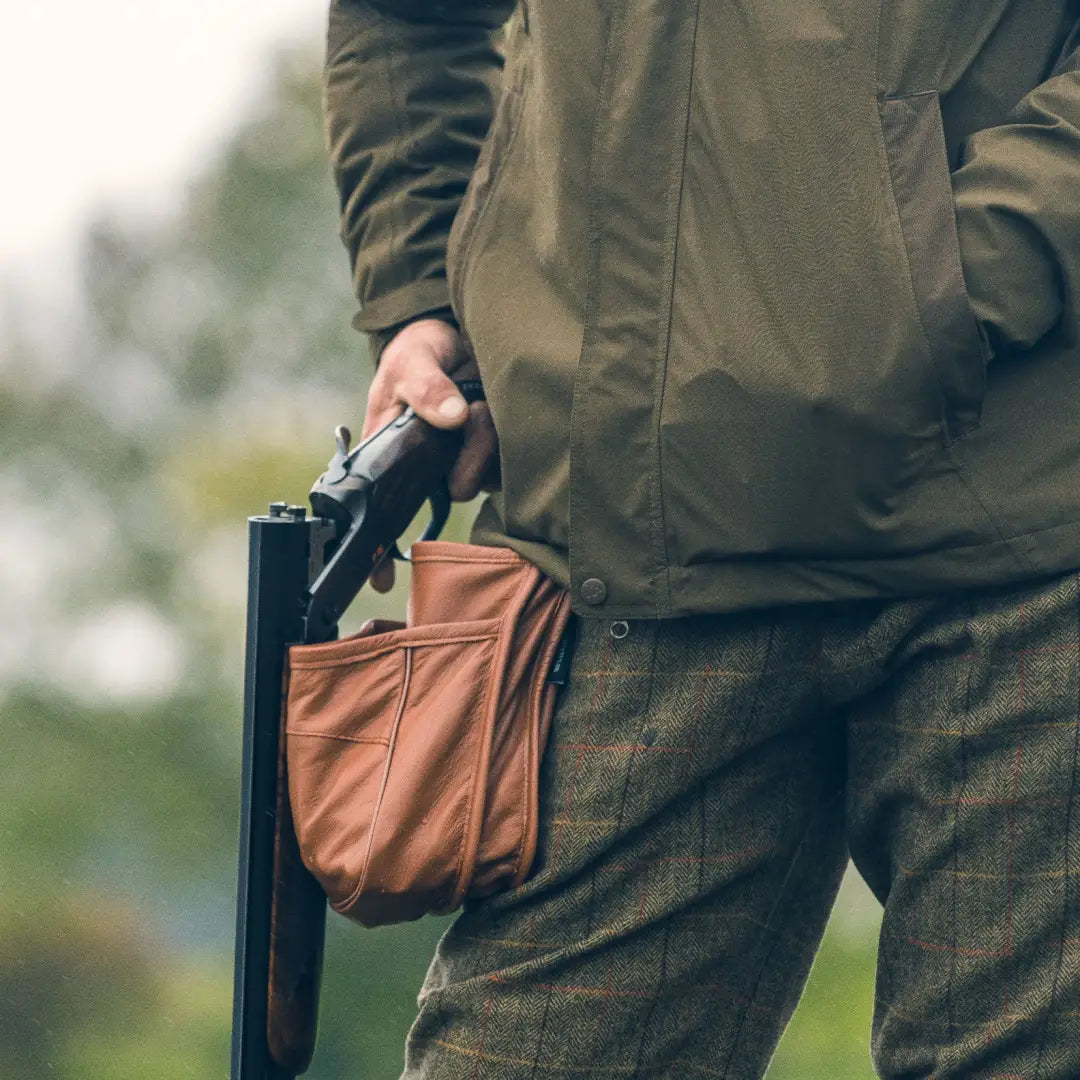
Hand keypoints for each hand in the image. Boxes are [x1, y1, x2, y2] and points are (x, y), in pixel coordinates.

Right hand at [361, 317, 498, 591]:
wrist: (461, 334)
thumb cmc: (423, 349)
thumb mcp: (412, 359)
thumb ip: (426, 385)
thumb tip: (453, 417)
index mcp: (394, 454)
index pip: (380, 512)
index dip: (379, 551)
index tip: (380, 580)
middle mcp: (430, 467)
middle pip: (455, 489)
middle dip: (468, 460)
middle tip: (468, 413)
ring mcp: (466, 460)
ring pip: (486, 475)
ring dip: (488, 438)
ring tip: (478, 401)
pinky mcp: (497, 451)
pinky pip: (510, 460)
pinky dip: (506, 433)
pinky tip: (494, 407)